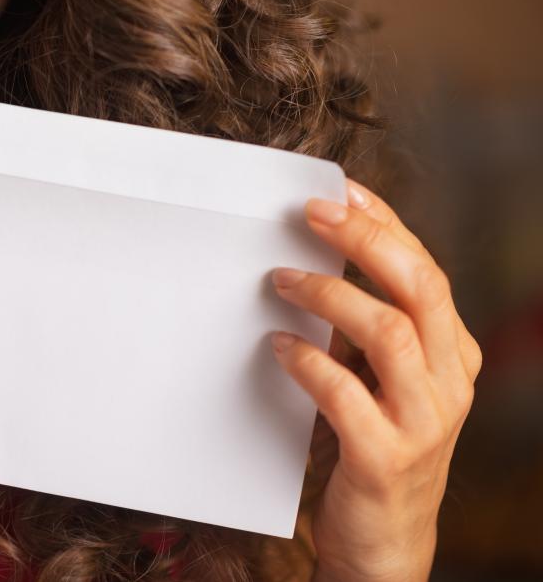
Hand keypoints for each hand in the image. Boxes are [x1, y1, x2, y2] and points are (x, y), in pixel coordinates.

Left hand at [270, 179, 480, 581]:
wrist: (386, 542)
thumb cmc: (376, 445)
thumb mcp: (387, 381)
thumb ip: (370, 328)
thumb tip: (315, 260)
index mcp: (455, 355)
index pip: (426, 270)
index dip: (386, 224)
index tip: (343, 190)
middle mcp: (451, 383)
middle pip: (420, 288)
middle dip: (366, 242)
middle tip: (312, 214)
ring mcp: (424, 422)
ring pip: (390, 333)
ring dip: (330, 296)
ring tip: (281, 279)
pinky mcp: (385, 458)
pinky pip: (346, 395)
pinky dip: (308, 362)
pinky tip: (277, 346)